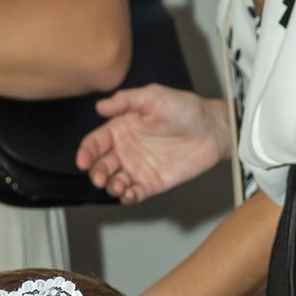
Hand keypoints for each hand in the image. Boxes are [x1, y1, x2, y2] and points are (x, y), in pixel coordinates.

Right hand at [75, 81, 231, 203]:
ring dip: (111, 187)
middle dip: (97, 173)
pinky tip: (128, 194)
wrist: (212, 129)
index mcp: (121, 128)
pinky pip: (133, 194)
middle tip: (100, 178)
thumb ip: (126, 101)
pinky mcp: (151, 183)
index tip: (83, 160)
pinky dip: (127, 197)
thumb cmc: (185, 109)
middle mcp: (126, 150)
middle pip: (101, 165)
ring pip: (114, 182)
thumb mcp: (153, 97)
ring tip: (117, 186)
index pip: (95, 143)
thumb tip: (100, 106)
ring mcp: (138, 168)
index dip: (86, 152)